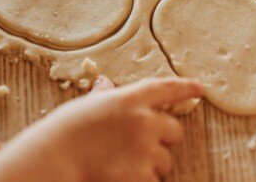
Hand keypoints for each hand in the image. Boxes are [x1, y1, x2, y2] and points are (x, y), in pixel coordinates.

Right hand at [0, 76, 203, 181]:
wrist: (55, 157)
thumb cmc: (65, 130)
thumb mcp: (87, 106)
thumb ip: (104, 96)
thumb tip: (105, 84)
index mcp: (130, 99)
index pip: (167, 89)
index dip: (186, 88)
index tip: (200, 89)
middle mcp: (144, 121)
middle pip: (175, 130)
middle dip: (163, 139)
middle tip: (140, 146)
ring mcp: (145, 149)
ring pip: (165, 160)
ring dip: (152, 164)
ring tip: (123, 164)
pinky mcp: (141, 175)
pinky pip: (154, 180)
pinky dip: (142, 180)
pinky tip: (121, 176)